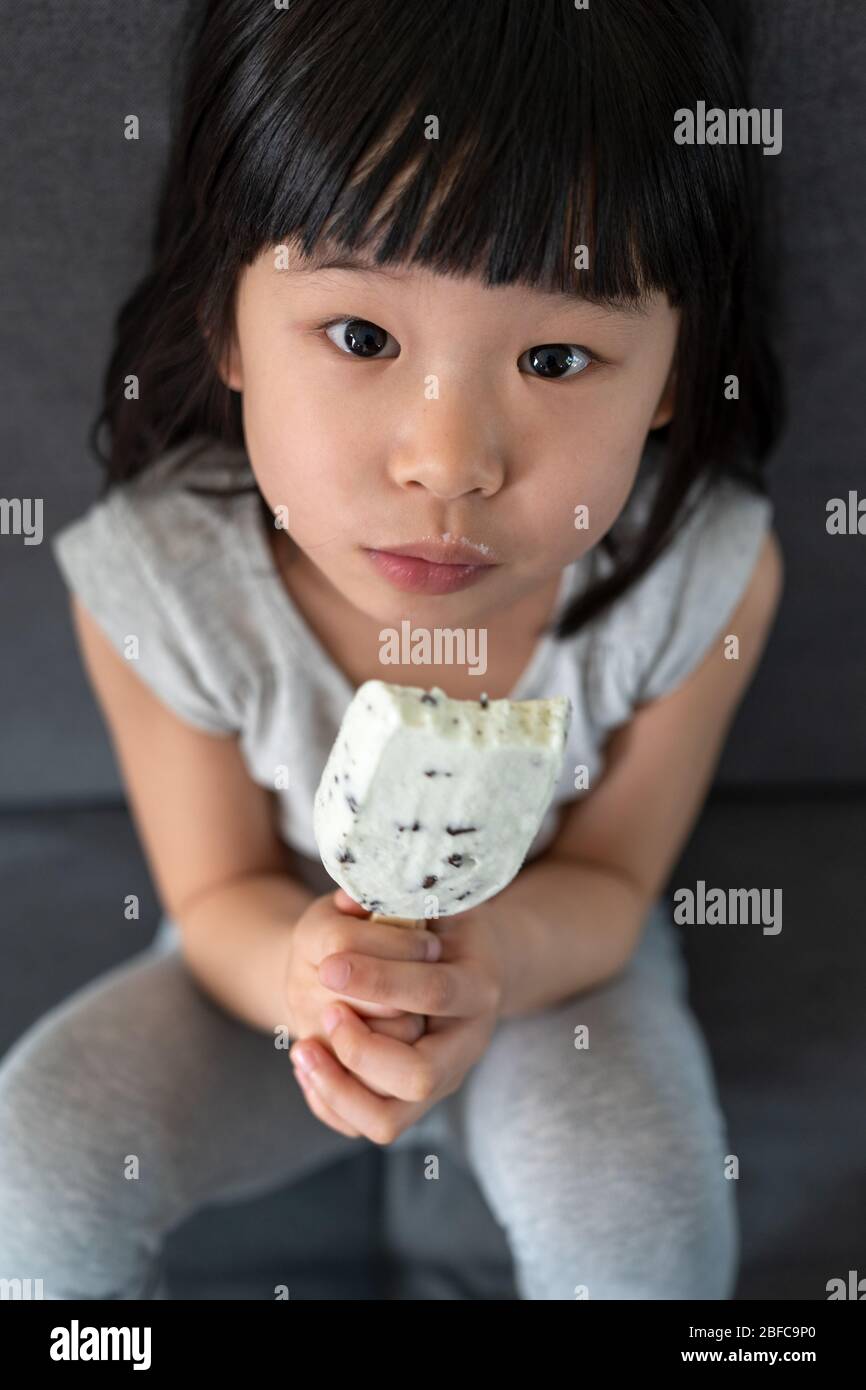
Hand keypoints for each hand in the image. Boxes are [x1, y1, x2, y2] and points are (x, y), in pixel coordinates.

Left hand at [290, 893, 505, 1144]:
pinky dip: (330, 1103)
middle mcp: (465, 1044)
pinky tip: (307, 1061)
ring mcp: (440, 1080)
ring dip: (339, 1088)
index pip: (435, 993)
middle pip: (421, 1076)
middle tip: (329, 1012)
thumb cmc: (436, 922)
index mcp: (477, 985)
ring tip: (303, 1048)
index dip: (380, 980)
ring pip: (391, 1120)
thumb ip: (396, 896)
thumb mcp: (427, 897)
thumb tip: (350, 901)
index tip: (329, 964)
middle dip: (363, 1049)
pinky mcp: (411, 1102)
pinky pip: (366, 1126)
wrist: (459, 961)